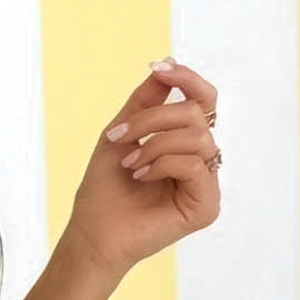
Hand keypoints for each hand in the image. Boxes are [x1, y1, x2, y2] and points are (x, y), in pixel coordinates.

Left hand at [65, 58, 221, 279]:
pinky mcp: (207, 206)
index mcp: (186, 144)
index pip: (203, 101)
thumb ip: (146, 101)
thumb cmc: (105, 188)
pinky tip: (141, 177)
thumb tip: (164, 66)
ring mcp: (206, 184)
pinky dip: (163, 164)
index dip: (187, 79)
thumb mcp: (122, 133)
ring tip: (130, 164)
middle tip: (120, 137)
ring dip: (155, 144)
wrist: (93, 232)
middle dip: (154, 118)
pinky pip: (195, 164)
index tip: (159, 67)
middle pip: (197, 114)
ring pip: (198, 137)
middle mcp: (202, 161)